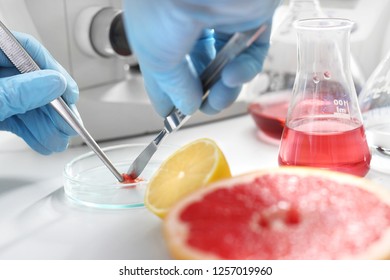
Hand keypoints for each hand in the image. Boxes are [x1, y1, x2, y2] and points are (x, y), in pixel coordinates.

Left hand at [0, 32, 78, 154]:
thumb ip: (19, 91)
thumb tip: (55, 83)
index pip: (28, 51)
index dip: (54, 72)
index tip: (70, 94)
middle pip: (32, 81)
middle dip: (53, 109)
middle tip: (69, 126)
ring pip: (27, 103)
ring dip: (46, 125)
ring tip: (58, 140)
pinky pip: (16, 116)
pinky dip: (32, 131)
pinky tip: (43, 141)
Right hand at [122, 0, 279, 115]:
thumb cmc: (166, 3)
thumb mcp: (156, 55)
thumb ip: (172, 86)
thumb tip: (185, 105)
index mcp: (159, 27)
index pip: (165, 68)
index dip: (169, 93)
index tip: (173, 115)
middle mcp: (189, 23)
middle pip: (199, 70)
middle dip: (200, 94)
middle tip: (199, 108)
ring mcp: (220, 21)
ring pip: (226, 66)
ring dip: (223, 89)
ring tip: (218, 98)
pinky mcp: (250, 20)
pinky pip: (251, 53)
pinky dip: (244, 70)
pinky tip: (232, 75)